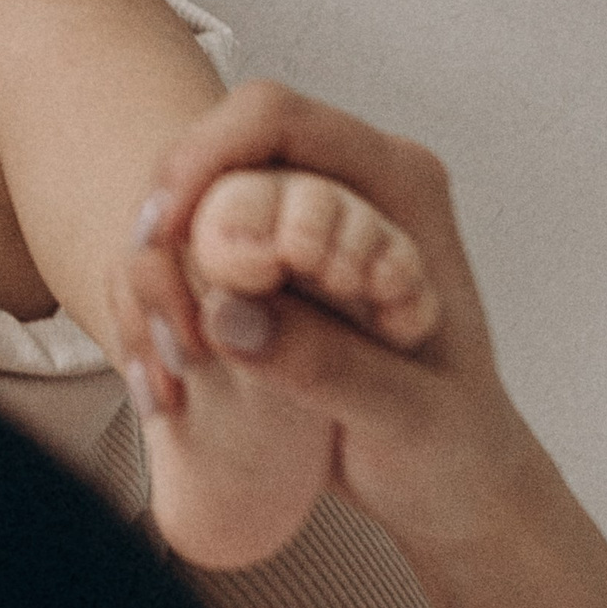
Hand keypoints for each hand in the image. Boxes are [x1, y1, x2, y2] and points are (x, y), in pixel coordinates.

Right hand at [111, 82, 546, 562]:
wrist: (451, 488)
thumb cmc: (452, 447)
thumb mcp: (407, 417)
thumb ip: (327, 365)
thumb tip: (230, 316)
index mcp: (398, 188)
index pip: (277, 119)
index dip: (203, 157)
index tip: (163, 231)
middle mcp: (344, 187)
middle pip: (216, 150)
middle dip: (165, 218)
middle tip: (154, 309)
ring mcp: (299, 225)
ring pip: (188, 202)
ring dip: (154, 272)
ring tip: (161, 363)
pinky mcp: (265, 269)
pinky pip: (184, 256)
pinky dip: (159, 305)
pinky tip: (162, 372)